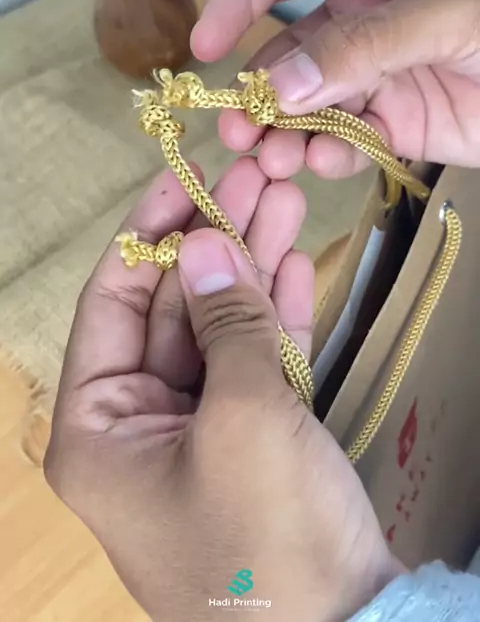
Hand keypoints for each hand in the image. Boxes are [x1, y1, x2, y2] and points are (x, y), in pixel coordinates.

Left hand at [44, 159, 398, 621]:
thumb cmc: (268, 536)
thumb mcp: (243, 417)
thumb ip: (222, 320)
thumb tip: (201, 239)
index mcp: (97, 429)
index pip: (109, 304)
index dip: (148, 235)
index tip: (185, 176)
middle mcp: (136, 427)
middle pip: (171, 309)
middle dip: (214, 242)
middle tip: (254, 175)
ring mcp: (196, 433)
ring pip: (218, 328)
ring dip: (251, 267)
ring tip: (284, 197)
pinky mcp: (248, 441)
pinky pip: (252, 364)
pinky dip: (274, 316)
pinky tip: (296, 262)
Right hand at [191, 0, 479, 178]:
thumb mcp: (443, 16)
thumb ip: (362, 46)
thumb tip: (281, 83)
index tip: (207, 46)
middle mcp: (361, 20)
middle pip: (287, 51)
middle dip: (258, 89)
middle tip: (237, 128)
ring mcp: (373, 76)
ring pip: (307, 103)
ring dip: (283, 130)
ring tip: (271, 157)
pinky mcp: (390, 125)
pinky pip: (343, 139)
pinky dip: (326, 154)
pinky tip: (322, 163)